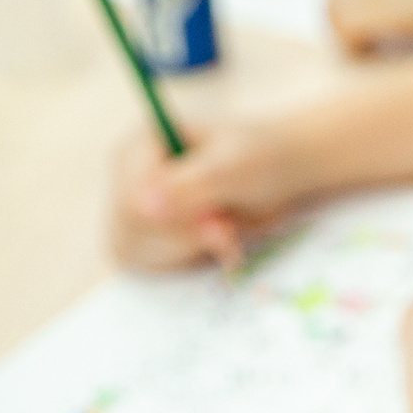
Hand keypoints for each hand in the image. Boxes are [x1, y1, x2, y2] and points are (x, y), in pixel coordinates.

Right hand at [109, 121, 302, 271]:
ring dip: (184, 251)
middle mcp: (129, 178)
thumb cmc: (261, 155)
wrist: (283, 170)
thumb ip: (191, 185)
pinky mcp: (149, 238)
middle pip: (130, 230)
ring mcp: (136, 210)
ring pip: (134, 251)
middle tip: (227, 232)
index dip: (172, 220)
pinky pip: (149, 264)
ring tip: (227, 235)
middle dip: (183, 238)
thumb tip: (141, 208)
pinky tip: (216, 246)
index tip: (217, 222)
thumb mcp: (235, 166)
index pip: (130, 200)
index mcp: (139, 147)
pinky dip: (184, 262)